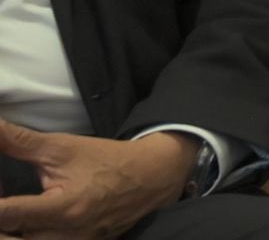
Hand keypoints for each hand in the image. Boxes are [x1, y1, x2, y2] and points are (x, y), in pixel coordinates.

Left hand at [0, 120, 192, 239]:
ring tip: (8, 213)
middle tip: (1, 202)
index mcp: (63, 208)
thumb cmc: (106, 160)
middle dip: (0, 223)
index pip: (7, 214)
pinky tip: (22, 224)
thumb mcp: (63, 147)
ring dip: (9, 231)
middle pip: (9, 238)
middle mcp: (65, 235)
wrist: (151, 177)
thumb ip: (20, 142)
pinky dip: (25, 236)